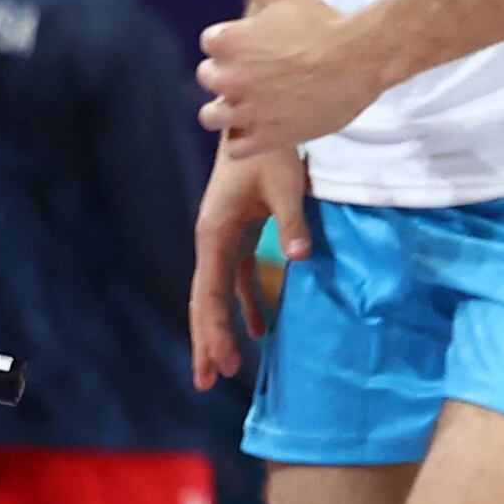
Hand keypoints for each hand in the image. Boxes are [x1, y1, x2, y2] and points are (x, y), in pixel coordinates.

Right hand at [188, 139, 311, 388]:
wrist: (254, 122)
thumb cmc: (269, 152)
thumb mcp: (286, 185)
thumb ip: (292, 222)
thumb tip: (299, 258)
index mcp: (214, 233)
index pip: (211, 293)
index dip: (215, 330)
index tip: (220, 363)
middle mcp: (210, 240)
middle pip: (204, 300)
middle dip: (207, 340)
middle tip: (208, 381)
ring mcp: (221, 239)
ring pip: (217, 292)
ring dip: (223, 327)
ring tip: (229, 367)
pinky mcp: (237, 234)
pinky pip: (236, 277)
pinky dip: (244, 302)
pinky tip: (259, 327)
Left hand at [195, 0, 390, 156]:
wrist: (364, 57)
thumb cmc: (325, 20)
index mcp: (227, 40)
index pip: (211, 45)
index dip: (233, 45)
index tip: (259, 46)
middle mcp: (230, 76)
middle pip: (208, 80)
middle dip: (230, 76)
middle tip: (261, 75)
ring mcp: (249, 109)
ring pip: (213, 116)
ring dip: (227, 111)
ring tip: (253, 105)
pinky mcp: (269, 136)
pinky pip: (237, 147)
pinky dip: (245, 140)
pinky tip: (265, 126)